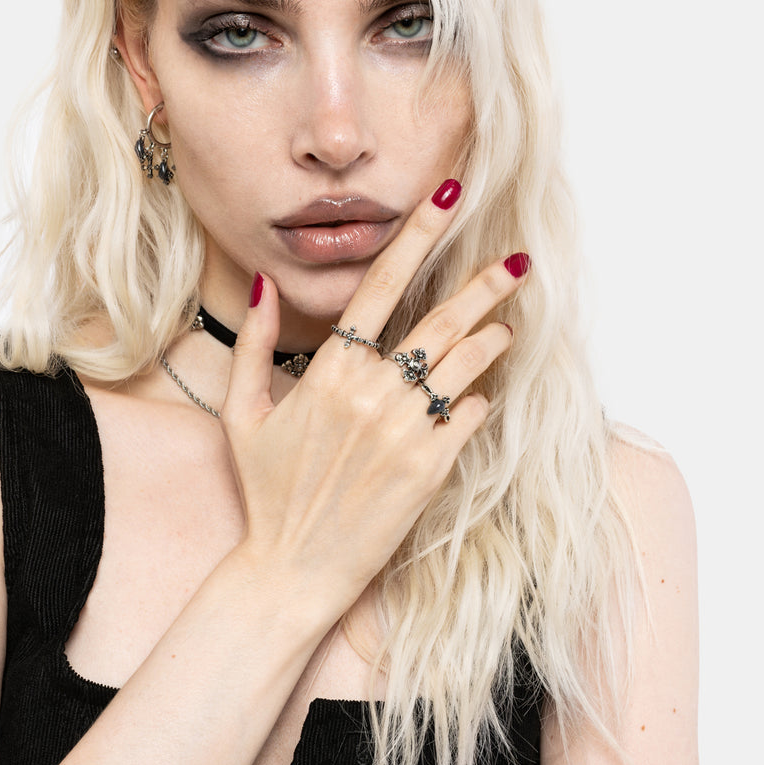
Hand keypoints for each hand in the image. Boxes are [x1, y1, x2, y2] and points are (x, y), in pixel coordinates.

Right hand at [220, 188, 527, 611]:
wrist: (292, 569)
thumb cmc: (267, 492)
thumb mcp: (243, 413)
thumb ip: (254, 344)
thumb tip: (265, 283)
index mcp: (328, 371)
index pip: (381, 285)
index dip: (419, 235)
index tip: (449, 195)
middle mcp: (370, 393)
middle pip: (441, 321)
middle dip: (486, 284)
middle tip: (520, 260)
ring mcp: (404, 431)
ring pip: (465, 365)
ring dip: (491, 339)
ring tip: (506, 326)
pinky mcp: (430, 469)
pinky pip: (469, 416)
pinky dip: (476, 400)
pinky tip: (475, 396)